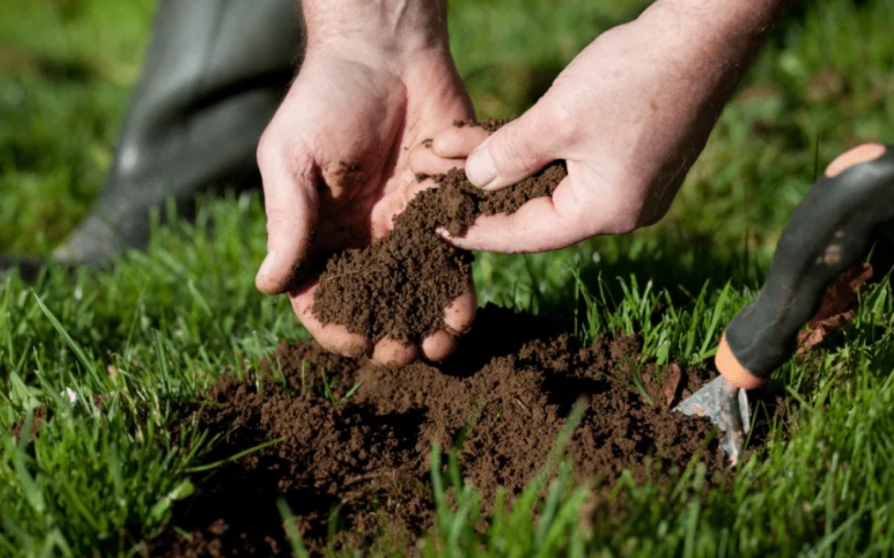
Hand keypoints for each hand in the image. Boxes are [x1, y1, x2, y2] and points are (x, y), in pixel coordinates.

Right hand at [254, 42, 476, 365]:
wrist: (385, 50)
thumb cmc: (325, 98)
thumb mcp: (292, 158)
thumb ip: (287, 222)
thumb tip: (268, 287)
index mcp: (317, 232)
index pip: (320, 296)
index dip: (334, 326)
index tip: (354, 341)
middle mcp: (361, 237)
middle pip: (374, 304)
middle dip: (387, 335)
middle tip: (403, 354)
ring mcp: (404, 225)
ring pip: (417, 290)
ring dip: (427, 323)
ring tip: (440, 346)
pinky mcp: (444, 207)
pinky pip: (453, 257)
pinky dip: (457, 288)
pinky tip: (463, 311)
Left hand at [410, 0, 782, 252]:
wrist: (701, 37)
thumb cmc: (633, 76)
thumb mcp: (556, 119)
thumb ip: (507, 155)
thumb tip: (474, 181)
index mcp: (606, 213)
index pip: (525, 235)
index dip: (476, 229)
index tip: (435, 225)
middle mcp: (623, 211)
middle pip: (538, 214)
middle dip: (486, 197)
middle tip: (438, 194)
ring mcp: (633, 187)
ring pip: (553, 188)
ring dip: (508, 172)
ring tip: (460, 163)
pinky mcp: (635, 161)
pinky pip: (574, 170)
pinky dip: (538, 158)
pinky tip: (503, 145)